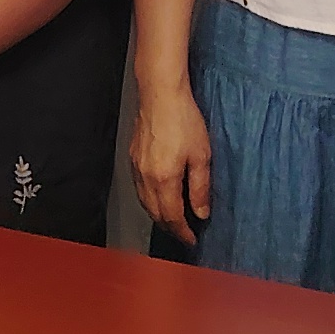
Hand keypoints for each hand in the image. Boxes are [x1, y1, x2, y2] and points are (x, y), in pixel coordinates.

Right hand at [129, 76, 211, 247]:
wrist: (160, 94)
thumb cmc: (183, 119)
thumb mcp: (201, 155)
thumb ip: (200, 187)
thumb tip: (201, 212)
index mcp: (164, 179)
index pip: (172, 217)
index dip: (183, 232)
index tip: (192, 239)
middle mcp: (146, 177)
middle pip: (155, 214)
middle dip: (170, 227)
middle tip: (184, 233)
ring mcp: (136, 167)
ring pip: (144, 203)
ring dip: (158, 215)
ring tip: (172, 219)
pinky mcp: (133, 157)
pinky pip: (139, 189)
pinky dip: (149, 200)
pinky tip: (158, 196)